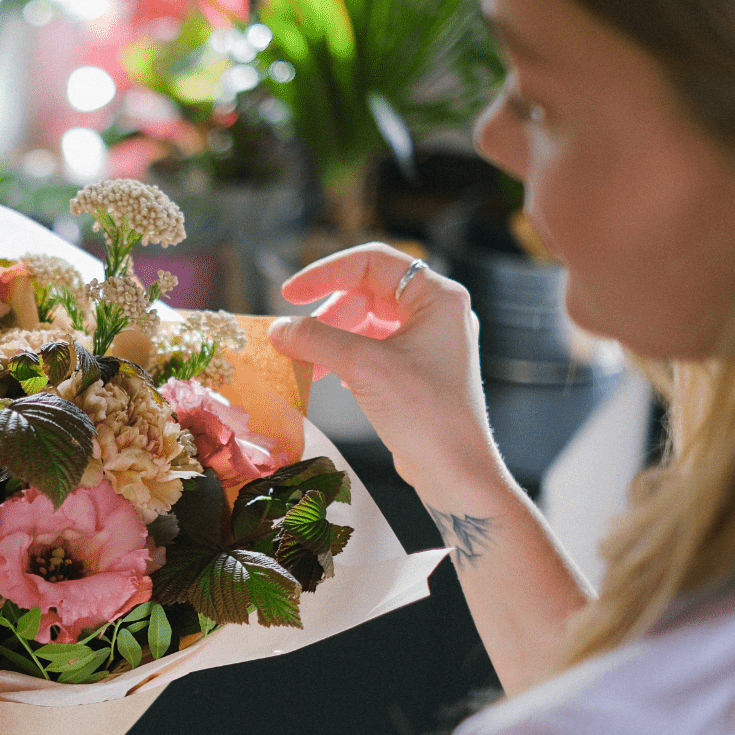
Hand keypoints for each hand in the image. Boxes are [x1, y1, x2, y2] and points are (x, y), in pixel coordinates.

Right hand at [269, 243, 507, 506]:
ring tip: (304, 360)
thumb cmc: (425, 414)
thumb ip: (317, 339)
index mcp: (437, 297)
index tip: (289, 293)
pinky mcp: (416, 370)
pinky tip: (324, 375)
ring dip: (331, 337)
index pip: (373, 262)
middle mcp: (436, 313)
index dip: (326, 272)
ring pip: (366, 322)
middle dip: (326, 313)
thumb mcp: (363, 368)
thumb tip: (278, 329)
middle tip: (294, 336)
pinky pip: (371, 348)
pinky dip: (343, 357)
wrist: (456, 472)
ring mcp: (427, 343)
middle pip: (366, 292)